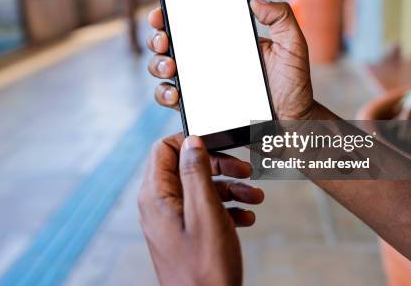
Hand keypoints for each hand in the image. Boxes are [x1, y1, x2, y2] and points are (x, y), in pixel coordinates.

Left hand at [138, 134, 263, 284]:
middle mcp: (160, 206)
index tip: (220, 145)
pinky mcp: (185, 234)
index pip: (164, 149)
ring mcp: (172, 221)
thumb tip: (191, 140)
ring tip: (254, 198)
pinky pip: (204, 210)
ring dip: (230, 188)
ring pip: (200, 189)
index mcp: (156, 196)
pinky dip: (226, 209)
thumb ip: (196, 172)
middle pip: (187, 167)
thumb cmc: (205, 269)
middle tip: (245, 170)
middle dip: (219, 166)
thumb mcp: (205, 212)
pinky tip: (246, 217)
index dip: (192, 142)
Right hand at [146, 0, 314, 119]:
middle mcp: (207, 60)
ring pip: (163, 70)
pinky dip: (165, 94)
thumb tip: (254, 1)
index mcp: (224, 40)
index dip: (169, 14)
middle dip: (157, 38)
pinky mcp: (198, 108)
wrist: (293, 124)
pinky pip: (172, 100)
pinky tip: (175, 94)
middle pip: (168, 43)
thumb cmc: (294, 86)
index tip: (163, 13)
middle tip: (165, 41)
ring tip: (170, 67)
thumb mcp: (293, 46)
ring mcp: (200, 84)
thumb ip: (282, 17)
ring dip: (157, 65)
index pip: (190, 22)